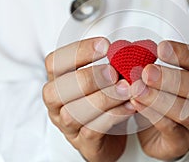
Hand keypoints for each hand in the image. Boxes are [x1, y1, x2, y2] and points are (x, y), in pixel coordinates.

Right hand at [42, 37, 135, 161]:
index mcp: (59, 81)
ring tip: (126, 89)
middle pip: (56, 91)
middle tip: (113, 72)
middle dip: (87, 78)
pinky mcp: (84, 144)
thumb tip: (133, 49)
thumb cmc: (105, 101)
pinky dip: (113, 116)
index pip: (55, 63)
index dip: (78, 52)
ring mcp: (68, 126)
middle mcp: (58, 104)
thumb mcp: (107, 78)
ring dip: (102, 99)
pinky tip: (129, 106)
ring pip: (73, 113)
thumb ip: (114, 63)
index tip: (105, 46)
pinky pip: (92, 131)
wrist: (111, 135)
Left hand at [130, 41, 188, 160]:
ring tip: (138, 89)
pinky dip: (152, 114)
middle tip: (146, 72)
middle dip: (172, 78)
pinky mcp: (184, 142)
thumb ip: (150, 66)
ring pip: (188, 111)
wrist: (158, 134)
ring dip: (160, 98)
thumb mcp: (161, 79)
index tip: (160, 48)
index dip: (185, 53)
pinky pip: (171, 128)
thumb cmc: (162, 101)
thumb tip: (129, 50)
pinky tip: (136, 103)